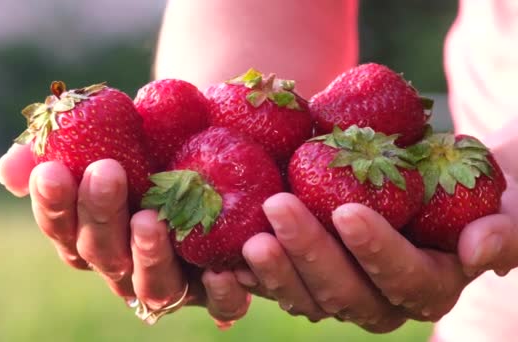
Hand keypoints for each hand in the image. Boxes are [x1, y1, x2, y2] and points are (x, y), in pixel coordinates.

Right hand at [0, 144, 249, 327]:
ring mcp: (171, 278)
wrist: (210, 135)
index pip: (62, 228)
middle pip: (102, 254)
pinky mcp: (217, 287)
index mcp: (92, 233)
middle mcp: (126, 264)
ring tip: (148, 219)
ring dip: (147, 255)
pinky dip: (220, 295)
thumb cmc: (152, 139)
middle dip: (99, 214)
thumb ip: (63, 145)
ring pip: (153, 287)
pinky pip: (219, 304)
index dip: (53, 204)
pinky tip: (220, 272)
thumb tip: (10, 168)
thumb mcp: (113, 130)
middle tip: (105, 171)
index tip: (52, 170)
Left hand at [237, 191, 516, 331]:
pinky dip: (249, 276)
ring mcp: (338, 290)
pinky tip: (221, 257)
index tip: (348, 210)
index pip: (406, 280)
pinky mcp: (304, 274)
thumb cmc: (478, 182)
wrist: (435, 172)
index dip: (377, 252)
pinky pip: (275, 283)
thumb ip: (506, 227)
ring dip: (273, 271)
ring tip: (245, 238)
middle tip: (279, 206)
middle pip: (345, 294)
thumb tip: (479, 249)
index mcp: (429, 284)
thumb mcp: (510, 199)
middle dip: (311, 253)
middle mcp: (381, 298)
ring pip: (304, 297)